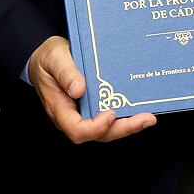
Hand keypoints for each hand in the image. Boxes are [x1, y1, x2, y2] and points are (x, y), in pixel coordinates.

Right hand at [26, 35, 154, 142]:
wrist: (45, 58)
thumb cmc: (47, 59)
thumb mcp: (54, 58)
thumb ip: (65, 73)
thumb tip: (79, 89)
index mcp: (59, 108)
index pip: (77, 130)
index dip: (95, 127)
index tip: (111, 113)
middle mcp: (73, 116)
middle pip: (98, 134)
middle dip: (123, 128)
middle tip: (146, 119)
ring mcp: (84, 114)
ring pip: (107, 129)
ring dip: (128, 125)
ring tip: (149, 117)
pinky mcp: (93, 107)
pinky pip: (109, 118)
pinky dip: (125, 115)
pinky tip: (141, 108)